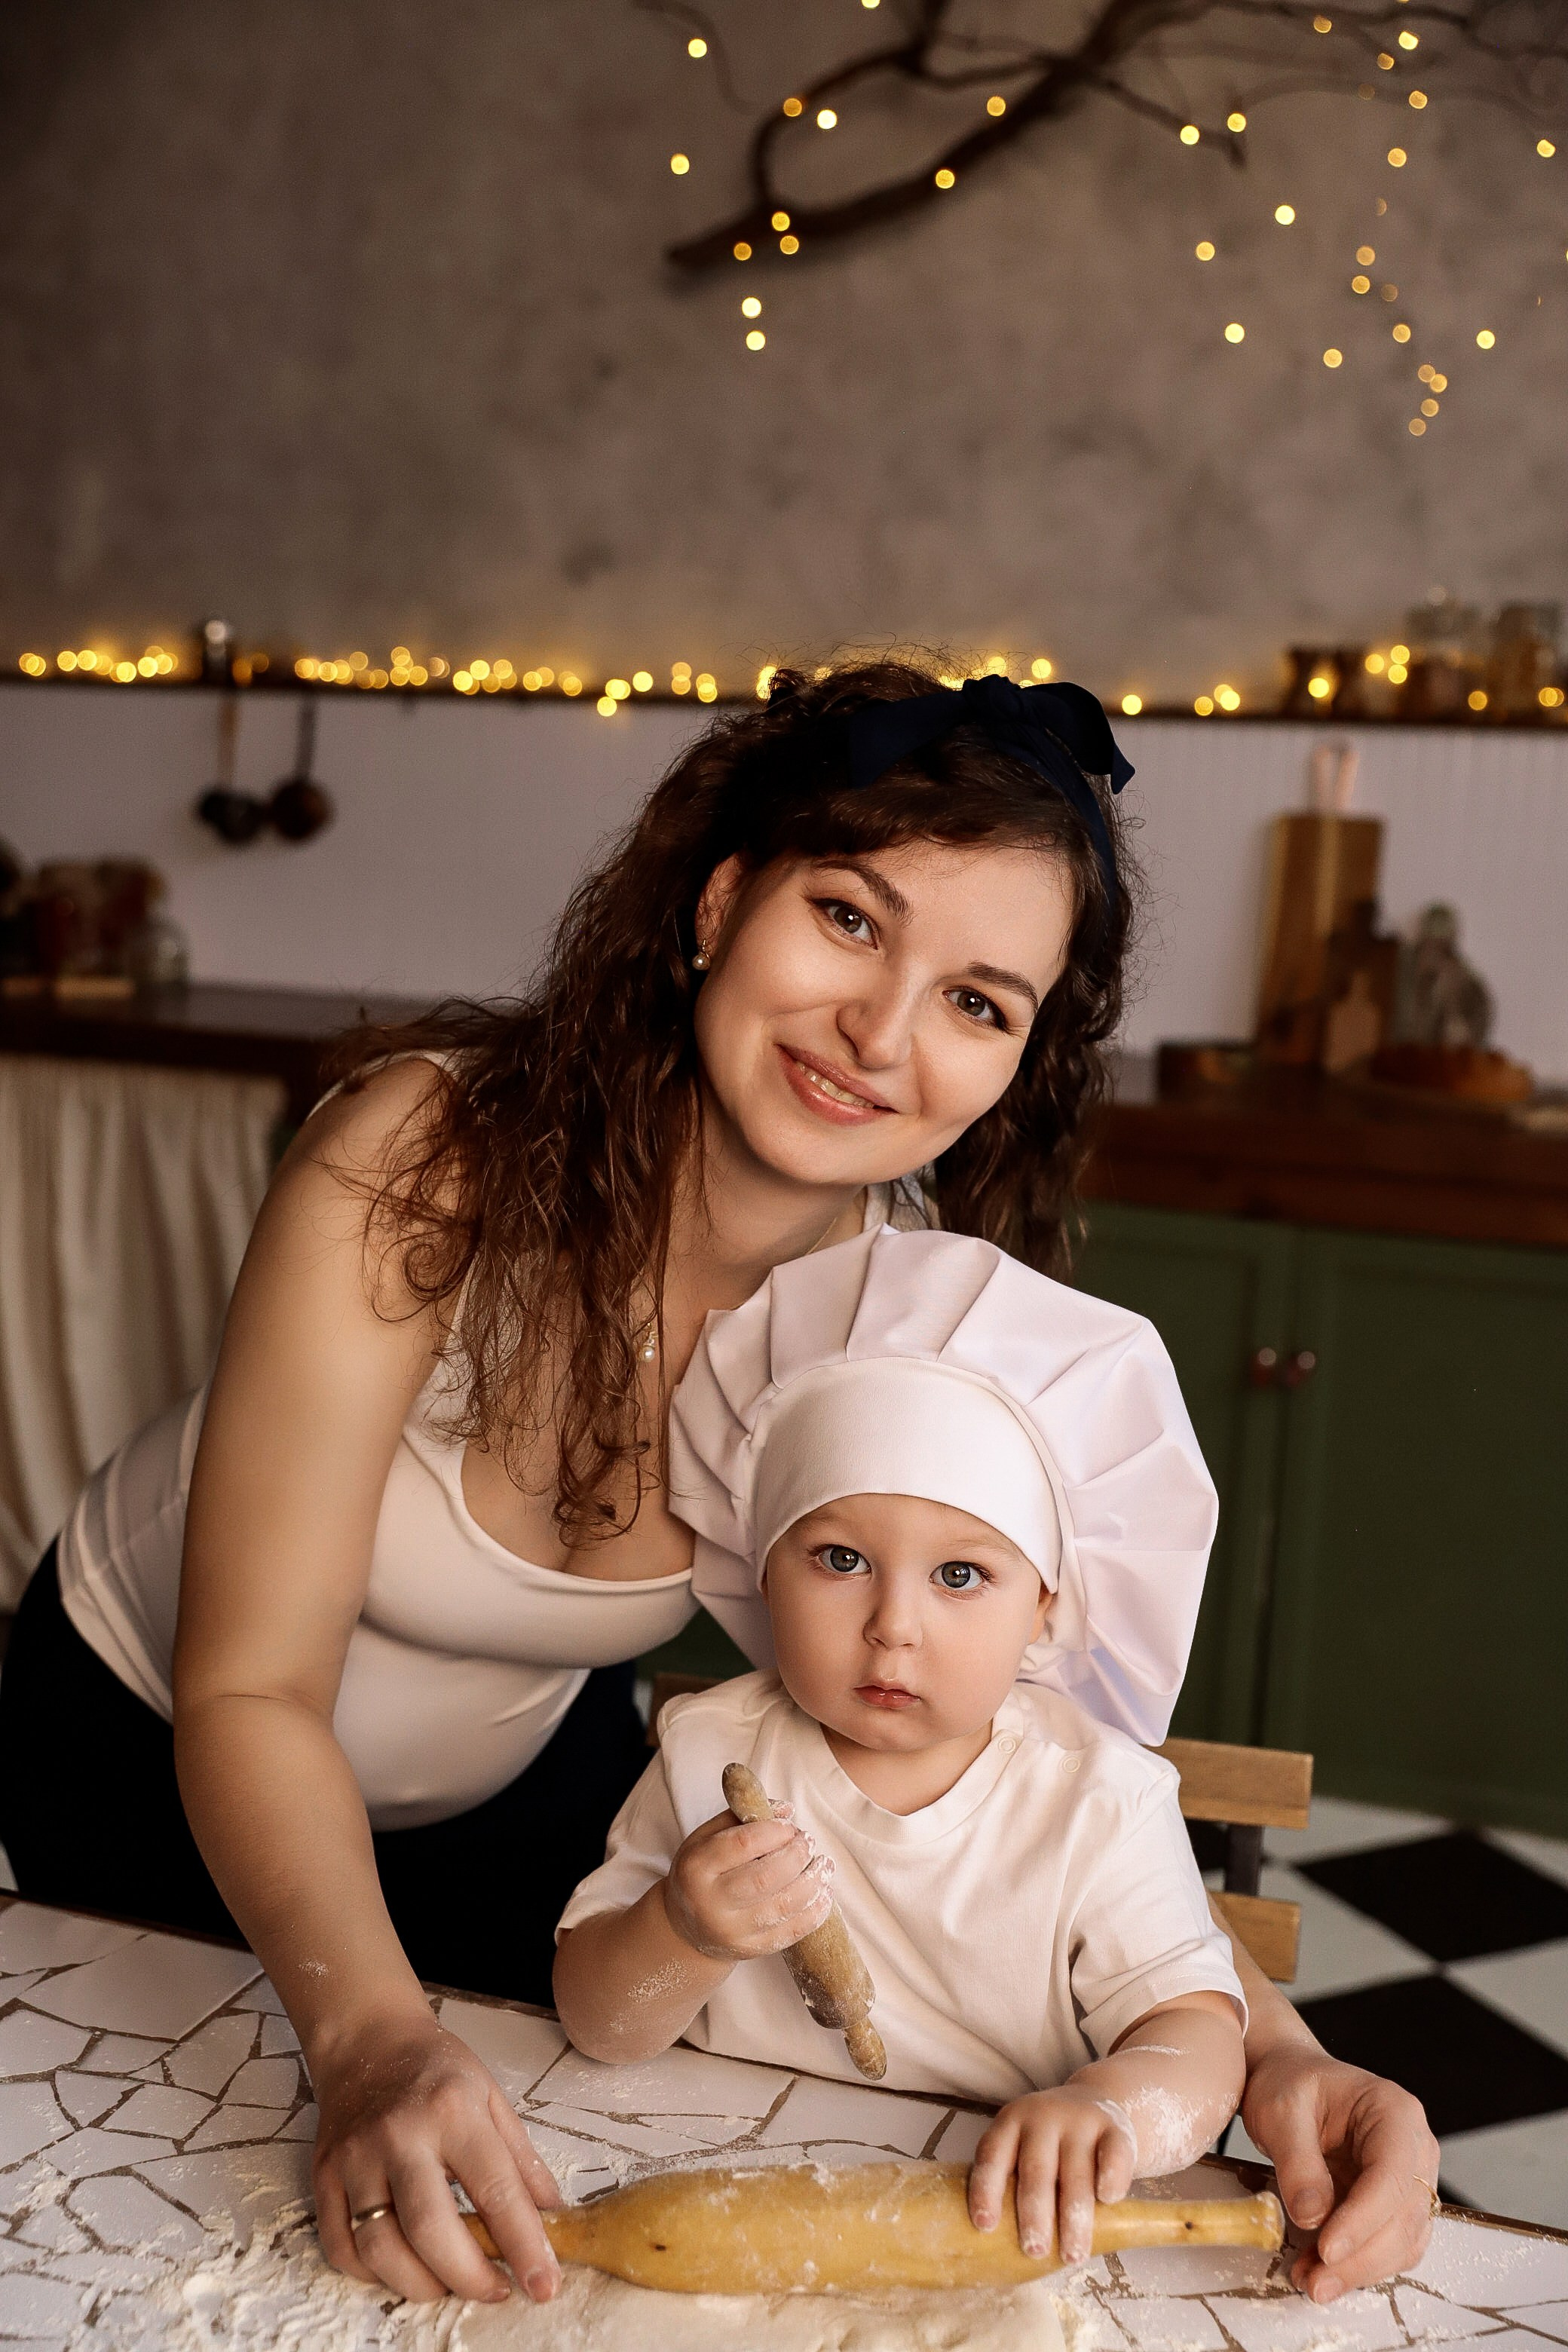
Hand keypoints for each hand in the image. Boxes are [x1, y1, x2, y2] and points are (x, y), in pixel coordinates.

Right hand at [312, 2004, 563, 2304]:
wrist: (367, 2040)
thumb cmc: (436, 2068)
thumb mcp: (492, 2096)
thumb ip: (522, 2159)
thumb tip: (553, 2216)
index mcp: (452, 2110)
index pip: (495, 2189)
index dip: (524, 2245)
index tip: (544, 2285)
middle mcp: (400, 2135)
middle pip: (430, 2229)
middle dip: (469, 2277)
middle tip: (496, 2290)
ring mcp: (355, 2158)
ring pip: (380, 2247)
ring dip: (420, 2284)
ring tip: (450, 2284)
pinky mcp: (323, 2176)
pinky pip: (340, 2247)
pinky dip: (371, 2275)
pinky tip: (401, 2268)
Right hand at [663, 1807, 832, 1961]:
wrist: (687, 1930)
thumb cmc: (702, 1874)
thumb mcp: (707, 1838)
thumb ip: (743, 1818)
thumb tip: (787, 1810)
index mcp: (698, 1867)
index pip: (744, 1844)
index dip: (775, 1831)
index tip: (791, 1826)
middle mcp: (711, 1902)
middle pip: (766, 1877)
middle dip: (797, 1856)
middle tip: (809, 1843)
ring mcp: (731, 1931)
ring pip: (783, 1906)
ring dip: (813, 1882)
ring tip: (824, 1865)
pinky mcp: (750, 1950)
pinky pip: (791, 1932)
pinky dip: (815, 1912)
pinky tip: (824, 1893)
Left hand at [968, 2085, 1138, 2265]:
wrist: (1097, 2103)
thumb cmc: (1050, 2146)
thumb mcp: (1023, 2150)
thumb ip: (1012, 2184)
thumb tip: (995, 2248)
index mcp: (1010, 2123)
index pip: (992, 2156)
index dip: (986, 2190)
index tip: (985, 2226)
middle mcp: (1042, 2118)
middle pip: (1036, 2170)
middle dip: (1034, 2214)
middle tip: (1034, 2250)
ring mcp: (1080, 2121)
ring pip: (1076, 2173)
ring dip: (1074, 2218)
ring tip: (1073, 2255)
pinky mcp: (1115, 2130)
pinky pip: (1114, 2156)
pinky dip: (1110, 2179)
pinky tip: (1107, 2201)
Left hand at [1241, 2043, 1439, 2301]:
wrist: (1289, 2081)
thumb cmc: (1289, 2084)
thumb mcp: (1280, 2110)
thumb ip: (1297, 2161)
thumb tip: (1312, 2217)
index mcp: (1395, 2113)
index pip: (1392, 2176)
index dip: (1363, 2220)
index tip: (1326, 2249)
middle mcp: (1414, 2149)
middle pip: (1404, 2218)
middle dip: (1360, 2258)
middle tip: (1315, 2283)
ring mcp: (1409, 2180)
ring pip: (1402, 2242)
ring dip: (1359, 2270)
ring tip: (1311, 2282)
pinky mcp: (1393, 2206)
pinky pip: (1386, 2246)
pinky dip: (1356, 2266)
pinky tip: (1318, 2271)